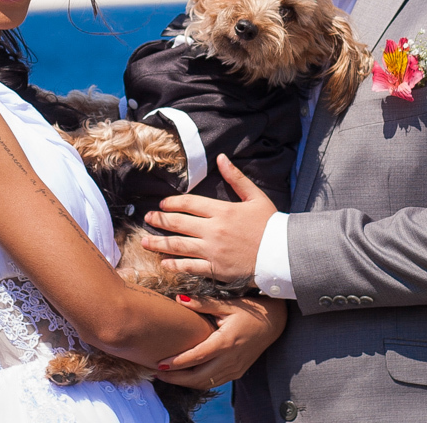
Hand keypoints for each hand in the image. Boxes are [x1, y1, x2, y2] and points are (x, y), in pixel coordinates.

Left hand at [142, 154, 277, 282]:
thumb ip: (236, 178)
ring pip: (179, 245)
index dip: (173, 203)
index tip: (163, 204)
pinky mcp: (216, 268)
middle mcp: (214, 230)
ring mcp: (213, 250)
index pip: (190, 203)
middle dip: (160, 220)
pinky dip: (175, 265)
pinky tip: (164, 263)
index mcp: (223, 210)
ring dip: (160, 243)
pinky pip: (190, 267)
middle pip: (179, 223)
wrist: (282, 254)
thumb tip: (221, 158)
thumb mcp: (256, 196)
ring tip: (145, 242)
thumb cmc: (271, 225)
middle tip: (147, 219)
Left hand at [153, 294, 286, 388]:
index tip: (159, 364)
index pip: (197, 357)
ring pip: (206, 383)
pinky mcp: (237, 372)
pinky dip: (198, 382)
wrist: (274, 322)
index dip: (176, 363)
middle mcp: (231, 359)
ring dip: (185, 382)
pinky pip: (215, 381)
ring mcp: (235, 368)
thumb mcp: (227, 303)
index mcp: (226, 342)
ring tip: (167, 376)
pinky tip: (186, 375)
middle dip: (176, 379)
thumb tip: (179, 299)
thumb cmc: (250, 310)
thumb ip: (203, 303)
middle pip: (198, 377)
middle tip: (157, 374)